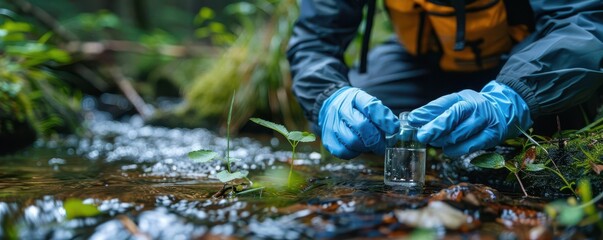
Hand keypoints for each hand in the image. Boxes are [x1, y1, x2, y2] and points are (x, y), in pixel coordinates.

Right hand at [319, 87, 398, 158]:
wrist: (330, 106)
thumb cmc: (354, 107)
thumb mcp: (367, 102)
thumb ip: (381, 113)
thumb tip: (394, 129)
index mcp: (354, 97)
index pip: (370, 106)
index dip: (383, 119)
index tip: (394, 129)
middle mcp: (340, 109)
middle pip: (361, 126)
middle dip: (377, 139)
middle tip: (384, 145)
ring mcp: (331, 125)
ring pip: (352, 141)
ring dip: (366, 147)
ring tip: (370, 145)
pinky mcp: (327, 140)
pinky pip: (343, 152)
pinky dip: (354, 153)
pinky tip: (357, 148)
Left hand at [408, 81, 532, 156]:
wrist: (504, 110)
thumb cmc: (473, 110)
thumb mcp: (456, 104)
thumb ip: (437, 112)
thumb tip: (414, 119)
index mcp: (462, 97)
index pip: (442, 103)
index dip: (426, 112)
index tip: (412, 119)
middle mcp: (474, 107)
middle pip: (453, 116)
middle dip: (435, 127)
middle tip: (421, 135)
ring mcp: (484, 121)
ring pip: (460, 133)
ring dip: (444, 140)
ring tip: (435, 142)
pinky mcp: (491, 135)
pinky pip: (471, 145)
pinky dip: (456, 149)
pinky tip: (447, 150)